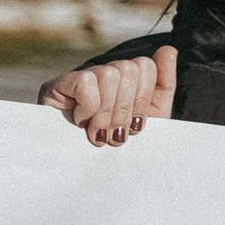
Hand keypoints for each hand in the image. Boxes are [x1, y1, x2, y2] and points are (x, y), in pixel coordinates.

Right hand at [39, 46, 176, 147]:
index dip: (143, 99)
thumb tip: (168, 49)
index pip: (145, 66)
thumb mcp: (152, 117)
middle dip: (126, 110)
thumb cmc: (122, 146)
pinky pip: (86, 80)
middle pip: (129, 69)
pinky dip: (89, 106)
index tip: (135, 127)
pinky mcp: (56, 86)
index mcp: (126, 81)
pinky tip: (81, 122)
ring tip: (100, 134)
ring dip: (107, 112)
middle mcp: (103, 74)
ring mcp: (79, 78)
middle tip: (116, 135)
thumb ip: (163, 83)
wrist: (89, 174)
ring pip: (110, 74)